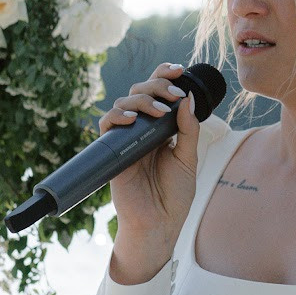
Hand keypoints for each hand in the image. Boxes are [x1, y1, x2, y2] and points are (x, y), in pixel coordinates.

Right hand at [103, 63, 201, 282]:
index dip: (163, 76)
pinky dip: (117, 116)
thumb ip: (188, 130)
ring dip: (142, 100)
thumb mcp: (188, 159)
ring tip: (160, 112)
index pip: (158, 93)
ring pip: (123, 103)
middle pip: (140, 91)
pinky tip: (132, 119)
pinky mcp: (113, 152)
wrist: (160, 225)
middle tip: (173, 95)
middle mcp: (141, 130)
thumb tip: (188, 99)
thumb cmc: (174, 196)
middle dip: (156, 85)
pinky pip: (107, 126)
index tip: (179, 69)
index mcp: (160, 129)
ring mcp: (126, 140)